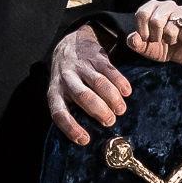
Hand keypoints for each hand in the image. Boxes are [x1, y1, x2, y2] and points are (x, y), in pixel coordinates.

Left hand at [48, 24, 132, 144]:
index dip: (71, 127)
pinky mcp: (96, 56)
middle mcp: (65, 79)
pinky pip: (110, 70)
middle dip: (98, 111)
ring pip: (98, 83)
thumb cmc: (68, 79)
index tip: (85, 139)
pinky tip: (127, 92)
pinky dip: (120, 82)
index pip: (59, 113)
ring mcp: (80, 66)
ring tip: (121, 110)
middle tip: (110, 121)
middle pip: (83, 96)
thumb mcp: (61, 93)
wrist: (70, 43)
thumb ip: (72, 109)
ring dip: (112, 98)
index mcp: (54, 92)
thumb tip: (88, 137)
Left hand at [126, 0, 181, 63]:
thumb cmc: (160, 46)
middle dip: (156, 36)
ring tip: (172, 39)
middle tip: (159, 40)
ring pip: (171, 27)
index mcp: (152, 7)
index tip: (146, 38)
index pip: (142, 13)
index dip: (142, 30)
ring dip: (170, 39)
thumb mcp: (145, 47)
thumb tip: (132, 38)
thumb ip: (135, 43)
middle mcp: (167, 5)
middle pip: (156, 20)